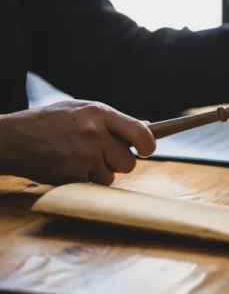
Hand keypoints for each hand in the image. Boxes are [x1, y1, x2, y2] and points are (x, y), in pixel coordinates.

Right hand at [0, 100, 155, 185]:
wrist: (11, 138)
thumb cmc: (48, 122)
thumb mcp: (79, 110)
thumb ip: (110, 120)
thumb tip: (146, 128)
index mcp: (99, 113)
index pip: (140, 132)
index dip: (149, 145)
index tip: (148, 151)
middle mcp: (95, 134)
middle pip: (129, 162)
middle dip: (118, 163)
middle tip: (101, 156)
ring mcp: (84, 156)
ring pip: (111, 177)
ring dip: (99, 173)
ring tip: (77, 159)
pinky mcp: (73, 175)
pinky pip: (92, 185)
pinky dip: (83, 180)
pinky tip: (66, 166)